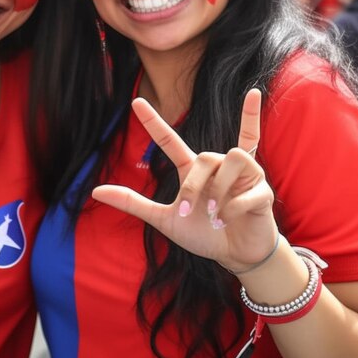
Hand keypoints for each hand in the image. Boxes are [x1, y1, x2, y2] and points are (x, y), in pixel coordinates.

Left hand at [92, 89, 277, 270]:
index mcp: (192, 170)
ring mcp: (242, 175)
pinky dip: (235, 206)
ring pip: (230, 158)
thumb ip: (133, 203)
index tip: (136, 101)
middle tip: (191, 212)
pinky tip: (231, 219)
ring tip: (217, 214)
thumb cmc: (203, 234)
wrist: (235, 256)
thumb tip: (96, 191)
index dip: (152, 121)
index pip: (169, 139)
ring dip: (218, 191)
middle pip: (203, 156)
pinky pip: (250, 188)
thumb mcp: (164, 219)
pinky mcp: (262, 190)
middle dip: (194, 186)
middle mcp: (217, 165)